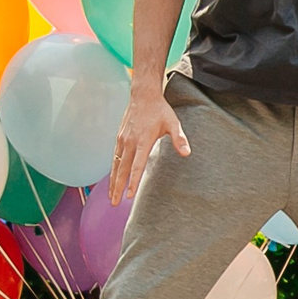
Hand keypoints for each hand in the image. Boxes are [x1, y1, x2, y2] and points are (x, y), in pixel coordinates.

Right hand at [109, 87, 188, 202]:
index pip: (136, 165)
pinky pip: (114, 157)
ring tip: (111, 196)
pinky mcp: (119, 138)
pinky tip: (112, 179)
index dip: (133, 181)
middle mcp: (129, 141)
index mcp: (142, 140)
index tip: (130, 195)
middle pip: (122, 169)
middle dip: (118, 187)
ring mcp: (122, 140)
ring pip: (115, 164)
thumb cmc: (160, 110)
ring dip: (112, 181)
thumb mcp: (173, 123)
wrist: (143, 95)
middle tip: (114, 203)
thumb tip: (186, 153)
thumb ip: (179, 139)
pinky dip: (112, 170)